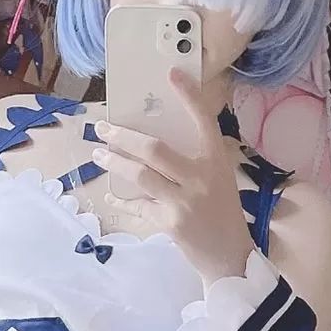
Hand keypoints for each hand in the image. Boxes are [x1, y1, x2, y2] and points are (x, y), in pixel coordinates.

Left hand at [92, 73, 253, 284]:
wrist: (231, 257)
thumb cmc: (223, 213)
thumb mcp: (218, 179)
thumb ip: (194, 161)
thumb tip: (151, 144)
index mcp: (216, 160)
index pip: (204, 120)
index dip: (189, 96)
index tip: (172, 74)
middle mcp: (201, 177)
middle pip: (155, 149)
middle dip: (123, 136)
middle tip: (103, 128)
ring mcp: (185, 201)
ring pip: (141, 175)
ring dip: (115, 163)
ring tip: (99, 154)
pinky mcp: (171, 223)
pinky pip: (139, 205)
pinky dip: (123, 199)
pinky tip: (110, 194)